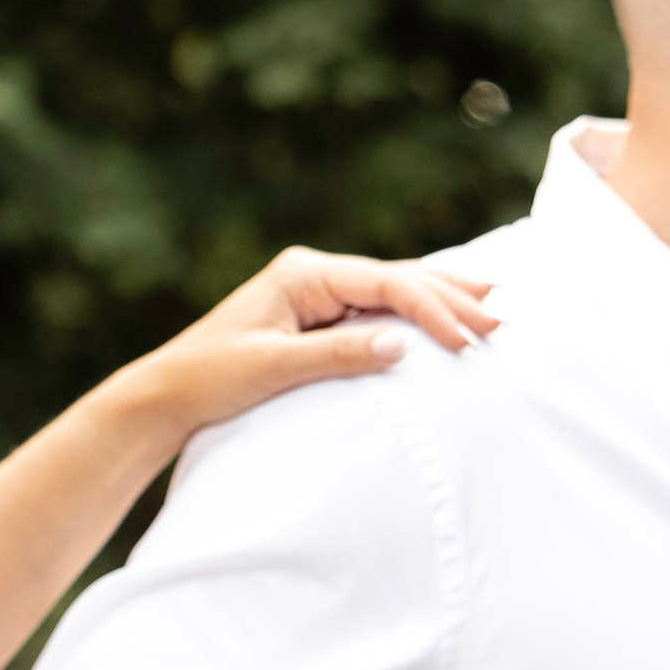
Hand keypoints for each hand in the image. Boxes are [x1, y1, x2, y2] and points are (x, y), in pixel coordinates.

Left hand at [111, 244, 494, 461]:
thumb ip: (337, 355)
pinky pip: (377, 309)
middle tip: (502, 318)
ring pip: (392, 290)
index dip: (432, 308)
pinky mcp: (316, 318)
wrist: (166, 394)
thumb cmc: (210, 379)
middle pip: (397, 277)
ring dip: (441, 299)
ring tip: (492, 302)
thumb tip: (402, 343)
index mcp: (302, 275)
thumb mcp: (273, 369)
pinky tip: (445, 313)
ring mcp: (315, 294)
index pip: (385, 282)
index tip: (467, 338)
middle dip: (451, 296)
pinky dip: (415, 313)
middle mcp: (313, 275)